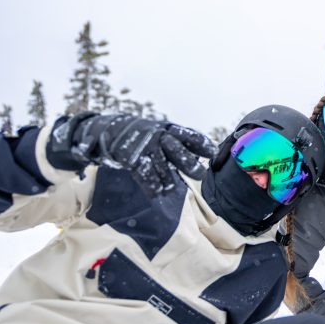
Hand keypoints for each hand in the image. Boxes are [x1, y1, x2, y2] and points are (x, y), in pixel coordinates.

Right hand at [48, 113, 216, 193]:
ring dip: (168, 180)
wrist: (111, 130)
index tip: (213, 153)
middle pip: (176, 150)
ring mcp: (144, 146)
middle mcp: (158, 135)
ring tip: (172, 190)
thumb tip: (209, 153)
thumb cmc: (145, 136)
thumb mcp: (163, 133)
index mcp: (168, 129)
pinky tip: (157, 195)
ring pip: (160, 165)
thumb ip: (183, 143)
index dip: (201, 144)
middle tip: (200, 174)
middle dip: (189, 163)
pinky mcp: (130, 157)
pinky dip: (151, 186)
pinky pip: (143, 174)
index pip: (189, 136)